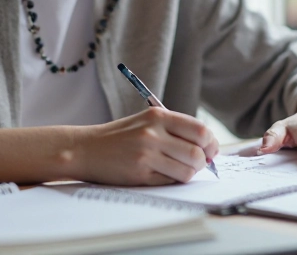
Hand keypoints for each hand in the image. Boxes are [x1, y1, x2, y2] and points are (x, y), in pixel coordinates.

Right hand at [74, 107, 218, 185]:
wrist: (86, 149)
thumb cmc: (119, 136)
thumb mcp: (146, 121)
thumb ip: (174, 129)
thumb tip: (207, 147)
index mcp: (158, 116)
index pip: (199, 130)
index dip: (211, 143)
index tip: (210, 150)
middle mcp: (153, 133)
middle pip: (197, 153)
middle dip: (203, 161)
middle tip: (198, 163)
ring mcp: (146, 154)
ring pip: (187, 170)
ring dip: (189, 173)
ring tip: (179, 169)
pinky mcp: (140, 173)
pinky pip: (170, 181)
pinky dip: (173, 180)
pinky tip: (162, 174)